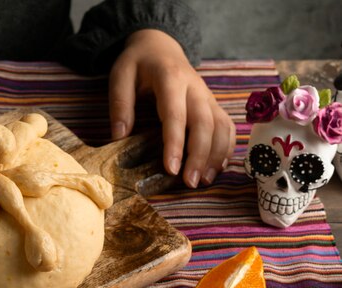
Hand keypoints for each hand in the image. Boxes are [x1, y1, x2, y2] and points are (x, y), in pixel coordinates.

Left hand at [108, 29, 235, 187]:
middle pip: (205, 123)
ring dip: (215, 156)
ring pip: (221, 126)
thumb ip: (120, 104)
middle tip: (189, 183)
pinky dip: (226, 148)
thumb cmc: (138, 64)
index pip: (176, 115)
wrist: (160, 46)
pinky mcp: (212, 104)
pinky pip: (226, 126)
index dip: (175, 144)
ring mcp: (207, 96)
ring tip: (203, 181)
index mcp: (170, 79)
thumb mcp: (120, 75)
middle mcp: (195, 88)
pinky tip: (216, 168)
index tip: (171, 169)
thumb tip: (118, 136)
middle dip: (200, 155)